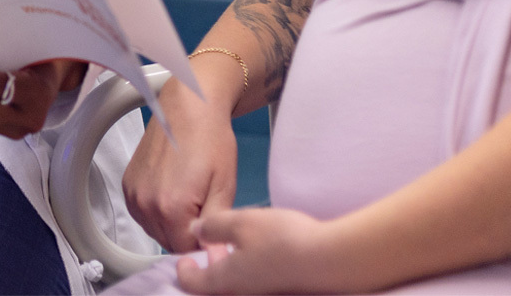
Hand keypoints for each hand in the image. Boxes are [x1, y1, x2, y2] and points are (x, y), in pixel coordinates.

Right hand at [123, 73, 239, 251]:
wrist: (189, 106)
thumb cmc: (211, 139)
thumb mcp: (224, 186)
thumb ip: (217, 226)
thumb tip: (214, 254)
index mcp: (171, 208)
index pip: (187, 251)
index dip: (204, 242)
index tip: (213, 225)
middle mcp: (146, 204)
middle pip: (169, 242)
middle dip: (187, 233)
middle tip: (203, 206)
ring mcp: (134, 194)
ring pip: (155, 229)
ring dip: (171, 223)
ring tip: (189, 194)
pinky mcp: (128, 184)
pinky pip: (143, 214)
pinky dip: (157, 210)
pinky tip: (173, 189)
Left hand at [177, 208, 353, 294]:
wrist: (327, 260)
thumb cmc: (280, 240)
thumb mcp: (241, 222)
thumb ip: (213, 226)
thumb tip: (196, 231)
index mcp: (224, 282)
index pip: (192, 284)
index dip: (184, 270)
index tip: (184, 258)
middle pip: (213, 290)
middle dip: (206, 272)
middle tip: (208, 253)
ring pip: (234, 288)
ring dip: (227, 271)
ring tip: (231, 251)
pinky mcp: (278, 293)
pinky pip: (252, 287)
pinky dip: (245, 274)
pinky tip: (257, 256)